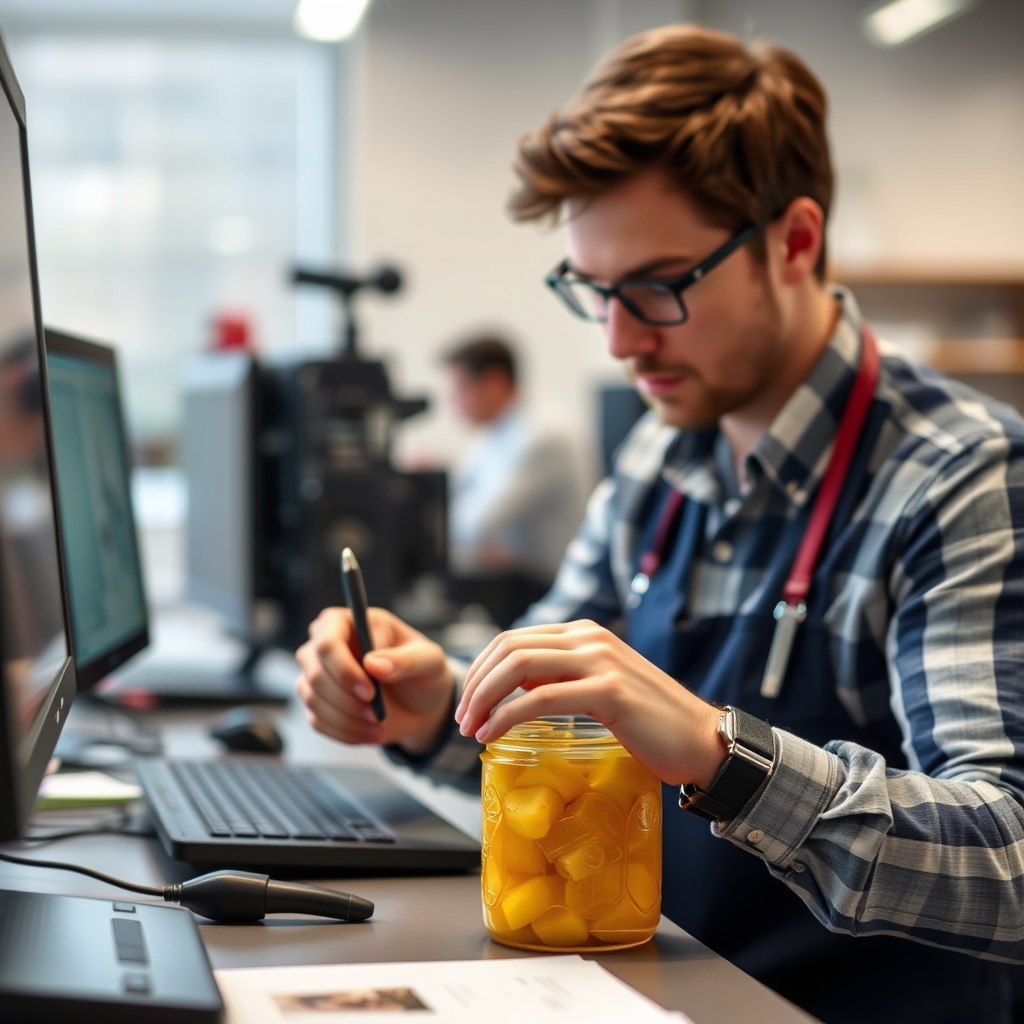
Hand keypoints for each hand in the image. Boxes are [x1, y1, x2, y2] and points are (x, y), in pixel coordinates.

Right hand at [295, 606, 453, 751]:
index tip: (370, 692)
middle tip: (377, 714)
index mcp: (350, 621)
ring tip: (378, 724)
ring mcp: (317, 672)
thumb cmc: (422, 671)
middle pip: (314, 672)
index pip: (328, 641)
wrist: (420, 703)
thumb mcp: (428, 661)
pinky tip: (369, 732)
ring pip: (312, 698)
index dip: (344, 670)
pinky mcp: (317, 701)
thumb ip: (405, 660)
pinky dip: (345, 732)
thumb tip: (373, 664)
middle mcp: (326, 643)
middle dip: (346, 700)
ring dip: (347, 719)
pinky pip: (317, 721)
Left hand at [455, 619, 723, 786]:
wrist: (702, 740)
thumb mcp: (599, 686)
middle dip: (475, 683)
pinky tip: (492, 735)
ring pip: (518, 666)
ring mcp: (600, 661)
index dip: (481, 668)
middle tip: (462, 719)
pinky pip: (540, 698)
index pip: (513, 638)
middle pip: (508, 647)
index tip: (469, 702)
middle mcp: (590, 638)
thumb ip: (562, 676)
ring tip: (470, 729)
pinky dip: (506, 716)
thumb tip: (514, 683)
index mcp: (585, 633)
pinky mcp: (609, 691)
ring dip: (484, 699)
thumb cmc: (651, 721)